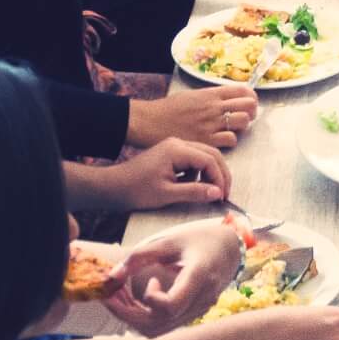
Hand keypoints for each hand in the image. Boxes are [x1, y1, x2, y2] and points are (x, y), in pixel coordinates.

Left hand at [96, 137, 234, 210]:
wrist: (114, 186)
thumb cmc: (137, 189)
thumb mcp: (167, 194)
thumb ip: (194, 192)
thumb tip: (217, 193)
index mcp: (177, 149)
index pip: (210, 159)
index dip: (219, 178)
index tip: (222, 196)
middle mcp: (178, 143)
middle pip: (211, 154)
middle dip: (220, 174)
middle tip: (224, 194)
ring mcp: (174, 146)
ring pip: (204, 156)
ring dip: (211, 173)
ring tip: (211, 193)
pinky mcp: (171, 153)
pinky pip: (193, 159)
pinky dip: (199, 172)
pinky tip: (195, 186)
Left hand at [106, 218, 245, 334]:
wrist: (229, 246)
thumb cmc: (199, 238)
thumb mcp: (169, 239)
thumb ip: (140, 256)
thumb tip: (111, 277)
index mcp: (199, 277)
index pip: (171, 306)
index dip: (150, 299)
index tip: (149, 279)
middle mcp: (202, 299)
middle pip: (160, 324)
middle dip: (128, 314)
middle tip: (111, 295)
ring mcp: (199, 310)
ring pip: (160, 330)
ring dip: (134, 318)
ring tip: (118, 297)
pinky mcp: (194, 314)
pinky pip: (166, 325)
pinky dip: (145, 317)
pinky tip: (133, 301)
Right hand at [128, 84, 258, 149]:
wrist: (150, 122)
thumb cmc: (168, 109)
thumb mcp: (191, 96)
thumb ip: (210, 97)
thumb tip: (226, 99)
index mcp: (210, 94)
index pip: (243, 90)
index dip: (251, 97)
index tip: (250, 102)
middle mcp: (214, 107)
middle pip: (248, 104)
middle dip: (252, 111)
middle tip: (246, 117)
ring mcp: (211, 123)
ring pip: (243, 121)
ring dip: (243, 126)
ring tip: (234, 129)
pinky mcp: (207, 140)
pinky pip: (231, 139)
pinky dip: (231, 141)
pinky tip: (223, 140)